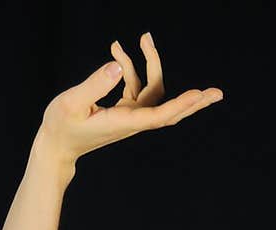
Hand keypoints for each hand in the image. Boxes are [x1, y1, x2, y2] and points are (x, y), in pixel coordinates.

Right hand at [36, 33, 222, 166]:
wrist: (57, 144)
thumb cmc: (61, 126)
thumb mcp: (71, 102)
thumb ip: (95, 83)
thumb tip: (117, 65)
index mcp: (123, 122)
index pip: (159, 114)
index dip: (181, 105)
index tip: (199, 96)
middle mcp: (132, 121)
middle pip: (169, 108)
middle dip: (194, 101)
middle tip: (217, 92)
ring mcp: (130, 116)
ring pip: (152, 89)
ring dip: (150, 64)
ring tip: (143, 38)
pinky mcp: (124, 110)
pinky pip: (135, 86)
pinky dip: (130, 68)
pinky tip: (117, 50)